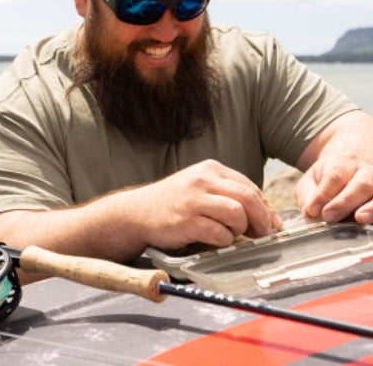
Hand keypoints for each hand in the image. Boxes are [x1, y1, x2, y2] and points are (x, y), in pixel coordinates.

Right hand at [132, 159, 281, 250]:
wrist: (138, 212)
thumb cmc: (174, 202)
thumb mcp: (201, 187)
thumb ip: (229, 195)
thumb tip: (268, 215)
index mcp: (210, 169)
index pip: (250, 186)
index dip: (266, 208)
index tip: (271, 224)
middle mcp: (203, 180)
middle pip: (248, 198)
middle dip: (262, 220)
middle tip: (262, 235)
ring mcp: (194, 200)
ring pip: (237, 214)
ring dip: (241, 230)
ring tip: (232, 234)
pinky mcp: (187, 221)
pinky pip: (219, 233)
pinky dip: (224, 241)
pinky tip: (216, 240)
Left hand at [297, 154, 372, 223]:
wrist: (354, 168)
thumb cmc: (329, 177)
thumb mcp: (313, 180)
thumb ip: (308, 196)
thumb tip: (308, 215)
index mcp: (343, 163)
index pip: (335, 177)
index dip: (324, 194)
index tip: (313, 210)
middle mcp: (367, 172)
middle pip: (361, 185)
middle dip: (345, 202)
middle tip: (330, 216)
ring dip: (371, 208)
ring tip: (360, 219)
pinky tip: (370, 226)